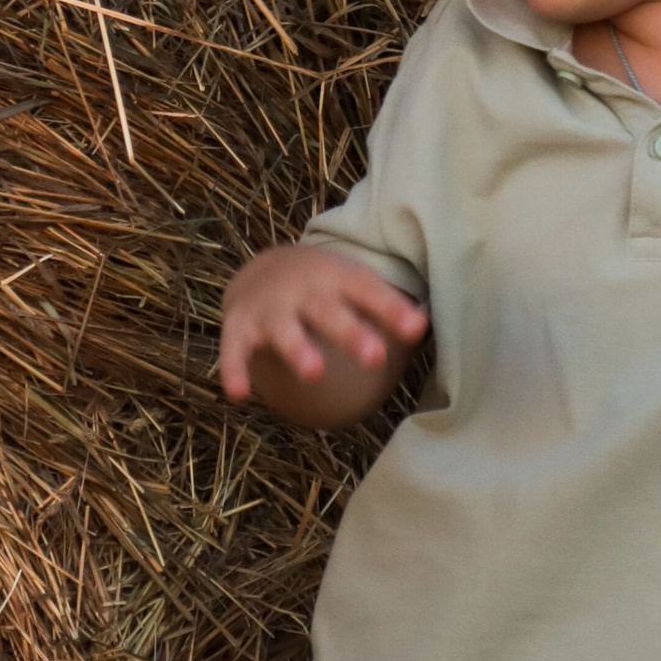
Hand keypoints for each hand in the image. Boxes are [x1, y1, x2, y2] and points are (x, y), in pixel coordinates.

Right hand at [218, 243, 427, 426]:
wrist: (264, 266)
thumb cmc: (324, 287)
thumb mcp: (354, 284)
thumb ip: (387, 307)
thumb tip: (426, 328)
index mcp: (336, 278)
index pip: (368, 291)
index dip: (392, 310)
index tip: (417, 330)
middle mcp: (303, 291)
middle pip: (328, 311)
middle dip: (350, 332)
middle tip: (376, 357)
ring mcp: (270, 308)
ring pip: (284, 328)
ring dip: (298, 348)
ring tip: (314, 374)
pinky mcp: (240, 325)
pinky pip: (234, 348)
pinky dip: (233, 368)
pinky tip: (239, 394)